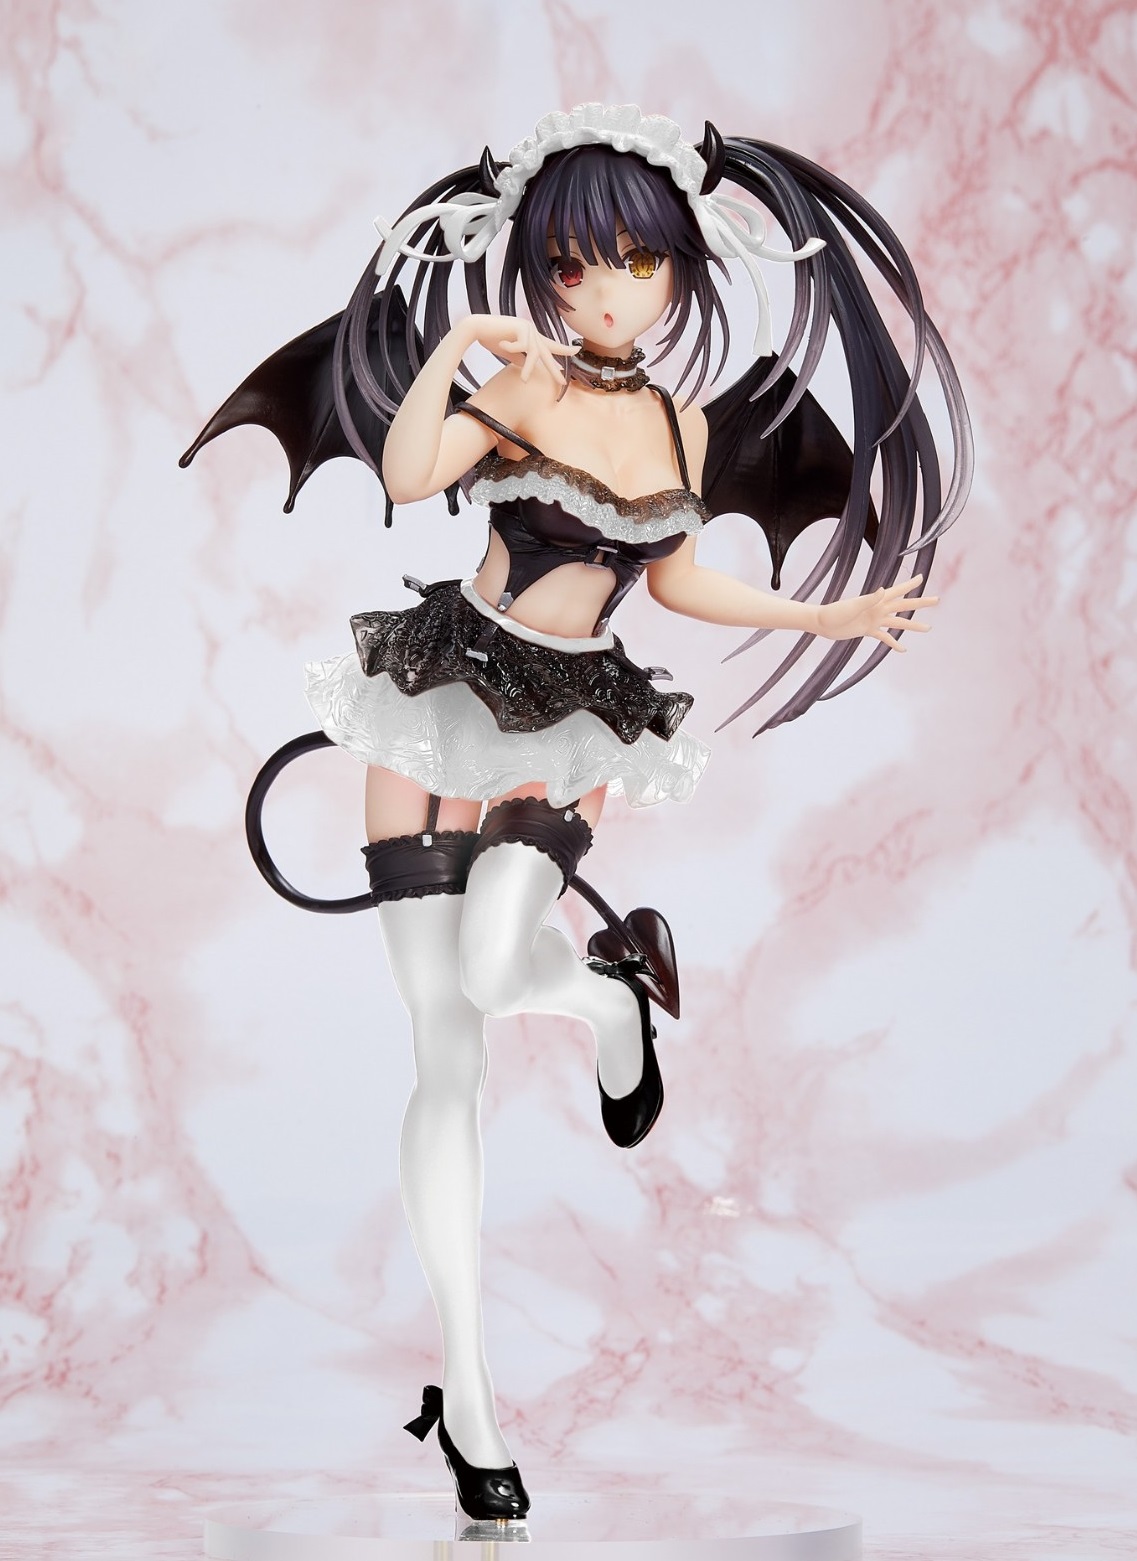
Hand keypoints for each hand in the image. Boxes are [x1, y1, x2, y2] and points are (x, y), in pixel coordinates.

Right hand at [466, 314, 578, 383]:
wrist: (476, 327)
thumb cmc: (491, 338)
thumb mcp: (509, 353)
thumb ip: (520, 359)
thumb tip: (528, 369)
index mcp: (530, 336)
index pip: (548, 346)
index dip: (559, 354)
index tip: (567, 363)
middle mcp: (532, 330)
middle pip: (547, 353)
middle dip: (554, 369)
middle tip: (563, 382)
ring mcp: (528, 327)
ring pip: (534, 353)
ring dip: (529, 368)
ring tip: (523, 380)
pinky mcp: (521, 325)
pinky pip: (522, 346)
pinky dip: (511, 348)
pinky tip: (501, 344)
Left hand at [815, 575, 937, 650]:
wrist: (822, 623)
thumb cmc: (834, 612)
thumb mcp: (852, 606)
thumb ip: (869, 599)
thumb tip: (884, 590)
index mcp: (876, 601)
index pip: (897, 591)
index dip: (910, 585)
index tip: (922, 577)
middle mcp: (878, 609)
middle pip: (904, 606)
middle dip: (920, 603)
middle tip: (936, 600)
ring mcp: (874, 620)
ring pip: (898, 622)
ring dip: (912, 625)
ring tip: (928, 628)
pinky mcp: (868, 631)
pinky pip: (884, 637)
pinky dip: (893, 642)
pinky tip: (903, 649)